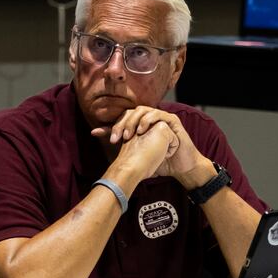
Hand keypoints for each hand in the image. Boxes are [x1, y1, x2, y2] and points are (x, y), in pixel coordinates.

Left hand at [92, 106, 211, 186]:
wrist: (181, 168)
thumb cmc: (161, 162)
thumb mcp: (139, 157)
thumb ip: (125, 152)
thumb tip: (106, 156)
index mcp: (141, 125)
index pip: (123, 119)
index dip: (110, 125)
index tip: (96, 133)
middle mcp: (150, 119)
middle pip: (131, 112)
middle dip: (121, 123)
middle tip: (116, 138)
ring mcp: (162, 118)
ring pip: (143, 110)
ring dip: (133, 121)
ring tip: (128, 135)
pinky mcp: (172, 120)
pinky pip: (158, 114)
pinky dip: (148, 120)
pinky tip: (141, 130)